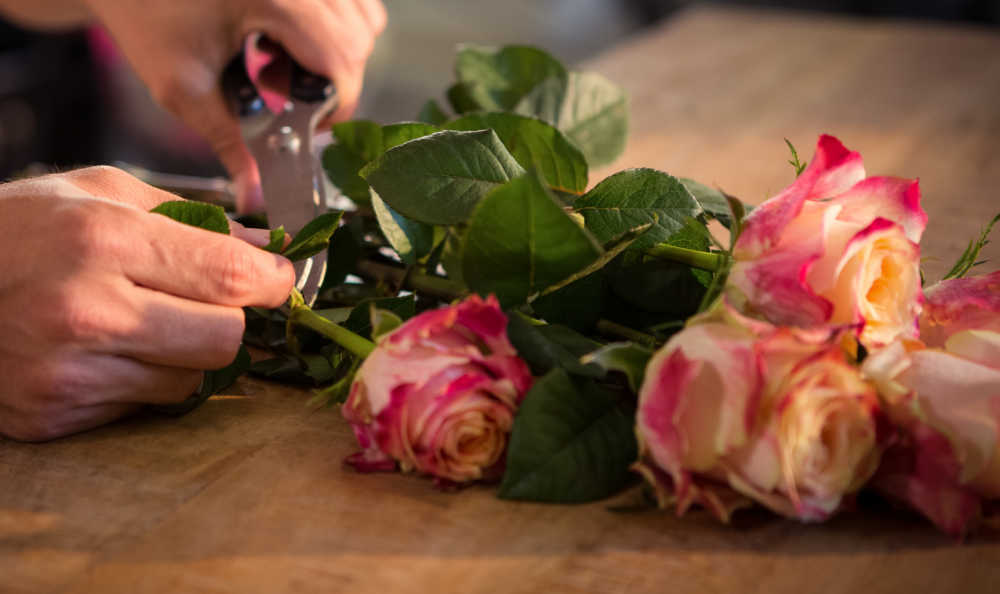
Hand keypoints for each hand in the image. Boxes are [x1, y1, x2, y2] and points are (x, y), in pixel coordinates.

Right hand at [0, 166, 294, 440]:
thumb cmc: (14, 229)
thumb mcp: (94, 191)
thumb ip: (186, 214)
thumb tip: (262, 245)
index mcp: (104, 240)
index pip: (230, 276)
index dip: (272, 282)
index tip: (280, 280)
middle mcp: (88, 311)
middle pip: (225, 340)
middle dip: (231, 321)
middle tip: (208, 302)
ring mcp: (68, 372)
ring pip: (192, 382)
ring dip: (186, 356)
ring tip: (143, 323)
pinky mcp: (54, 415)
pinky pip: (145, 408)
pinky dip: (143, 381)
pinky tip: (105, 352)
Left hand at [84, 0, 386, 212]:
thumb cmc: (143, 12)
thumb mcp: (184, 86)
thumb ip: (229, 144)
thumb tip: (256, 196)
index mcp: (278, 0)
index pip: (342, 64)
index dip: (330, 108)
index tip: (301, 126)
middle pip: (359, 43)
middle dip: (330, 83)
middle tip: (281, 93)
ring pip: (365, 20)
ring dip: (336, 54)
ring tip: (280, 61)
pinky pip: (353, 2)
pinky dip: (335, 27)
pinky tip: (288, 37)